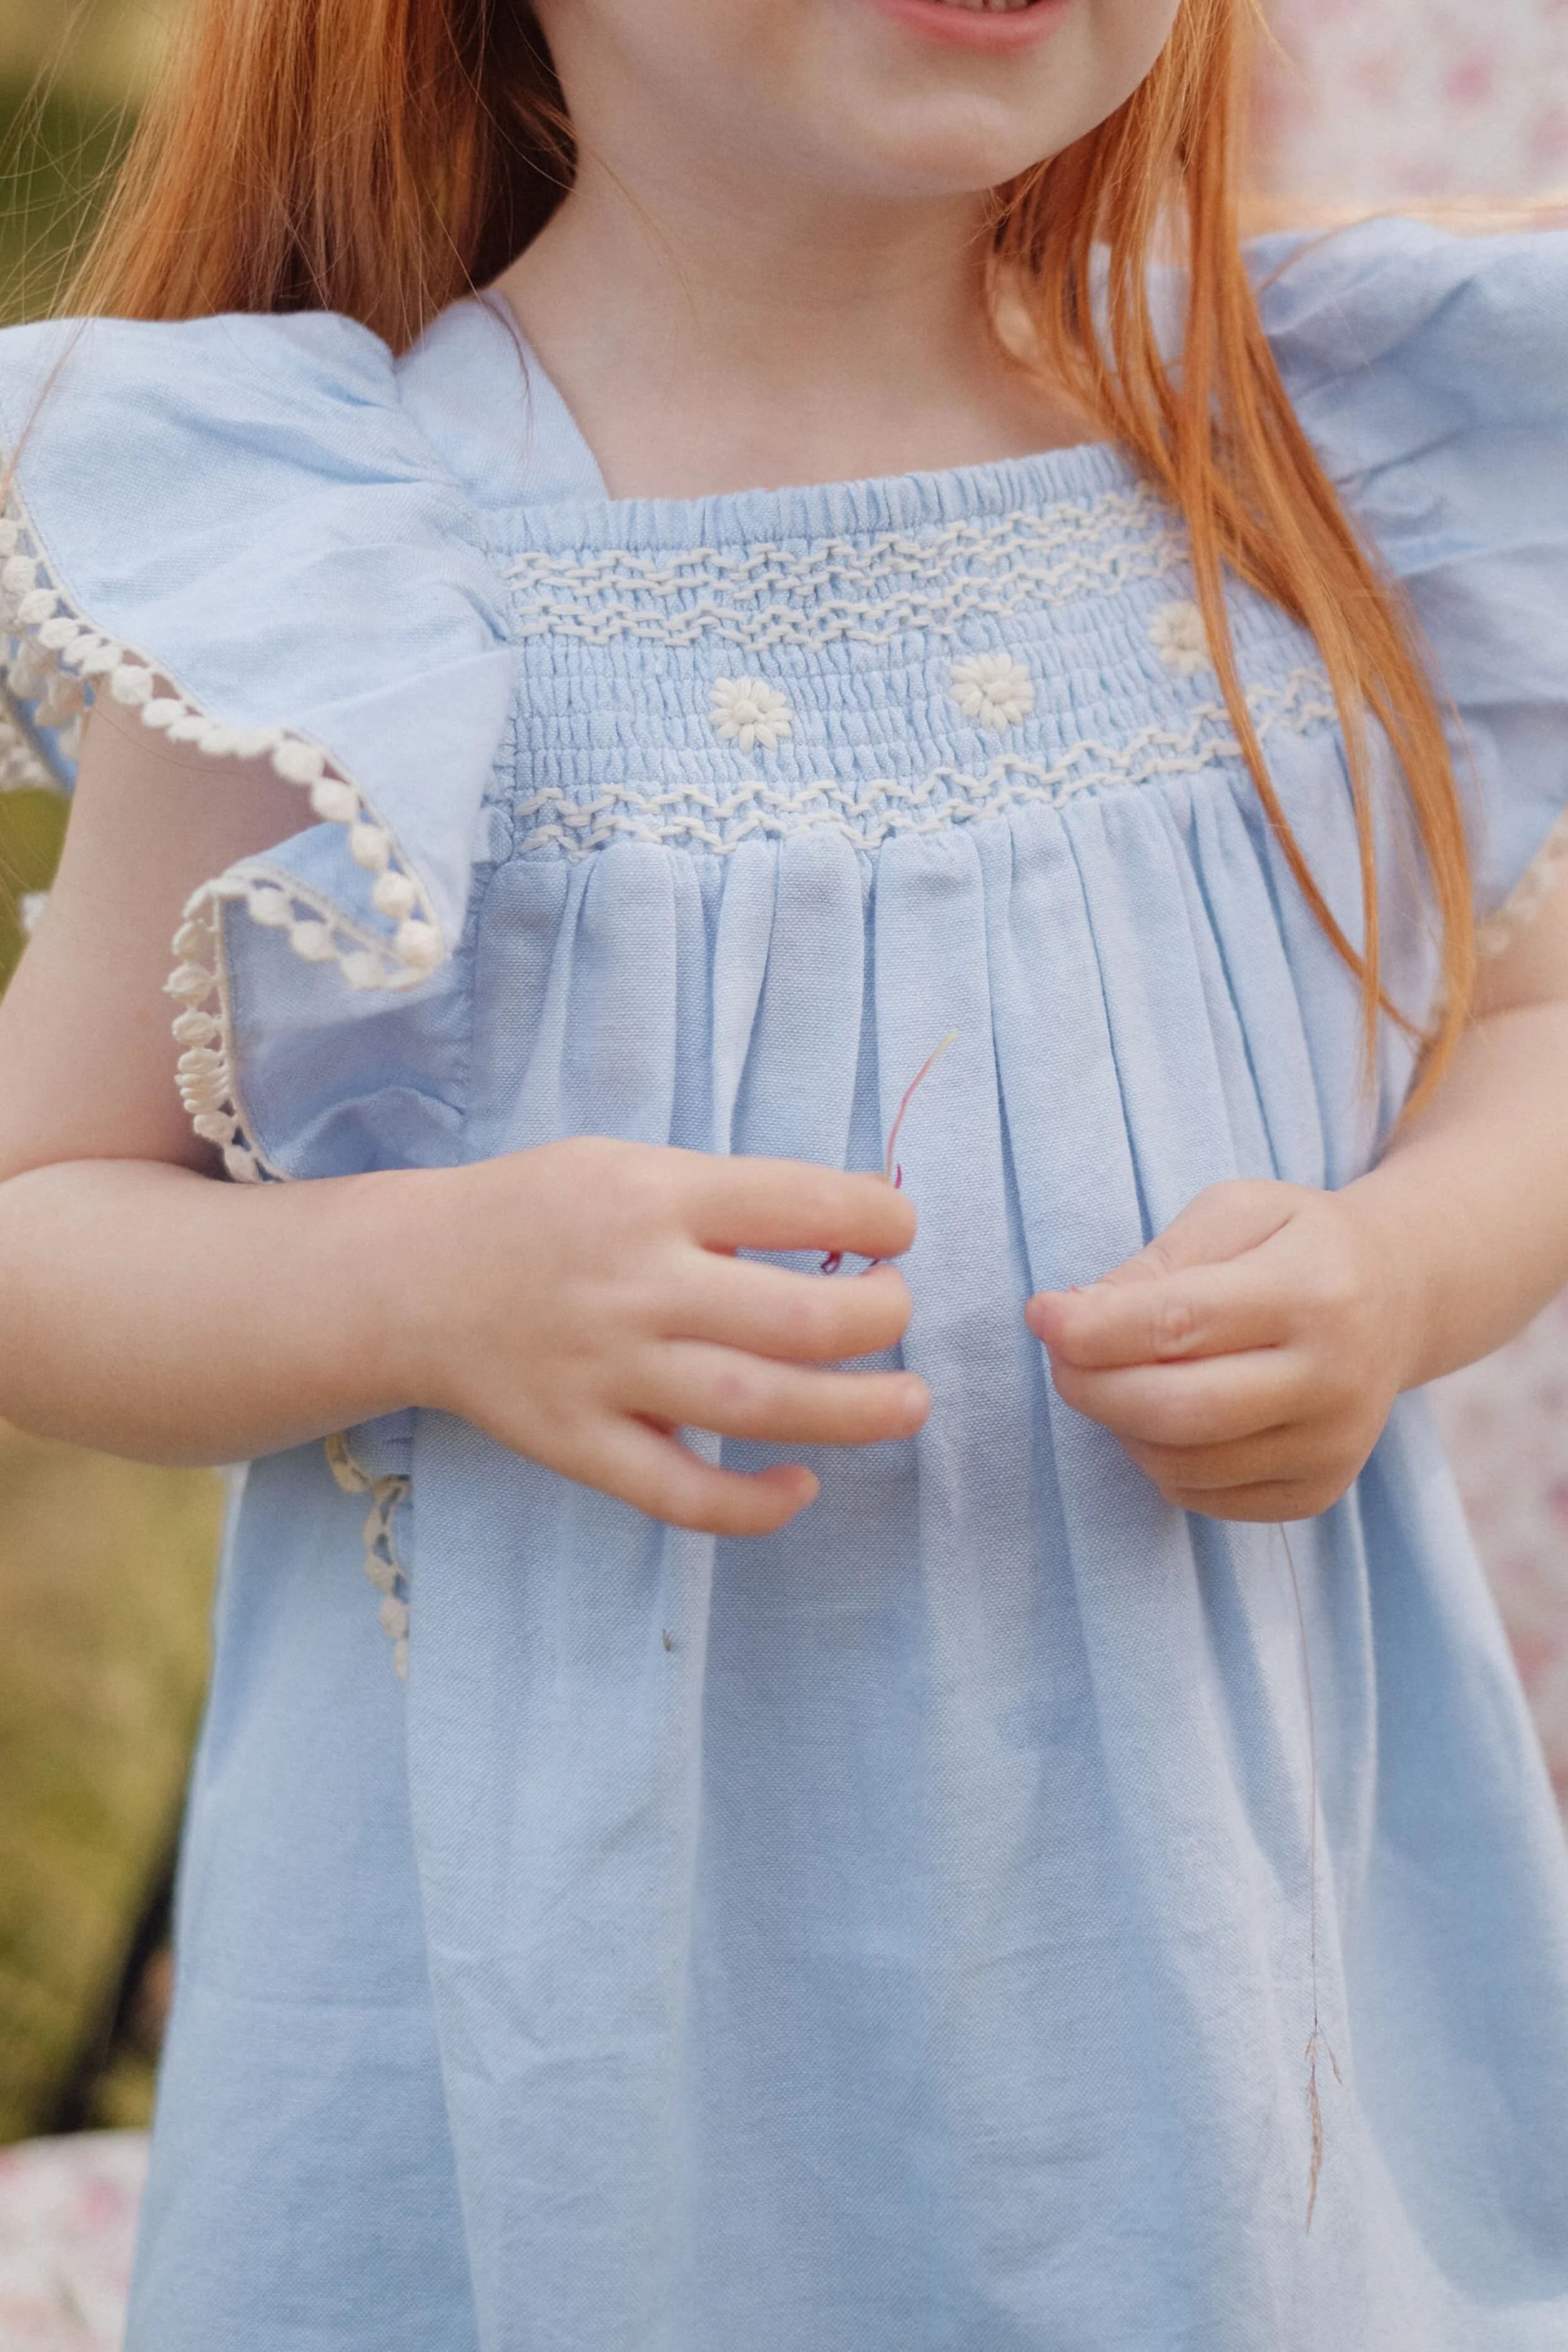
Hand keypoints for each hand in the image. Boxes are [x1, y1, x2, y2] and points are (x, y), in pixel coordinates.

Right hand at [391, 1136, 927, 1536]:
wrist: (411, 1281)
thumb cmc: (541, 1215)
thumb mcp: (628, 1168)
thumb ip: (721, 1205)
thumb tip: (840, 1241)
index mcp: (655, 1197)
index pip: (800, 1201)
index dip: (880, 1217)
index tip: (901, 1231)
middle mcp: (637, 1284)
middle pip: (797, 1318)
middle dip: (881, 1317)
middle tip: (898, 1312)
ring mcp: (607, 1372)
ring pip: (757, 1406)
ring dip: (855, 1413)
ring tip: (909, 1403)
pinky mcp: (578, 1444)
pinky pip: (681, 1494)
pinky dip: (754, 1505)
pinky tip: (800, 1487)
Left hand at [1024, 1179, 1419, 1522]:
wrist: (1401, 1299)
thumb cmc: (1296, 1244)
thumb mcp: (1235, 1213)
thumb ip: (1156, 1264)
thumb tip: (1074, 1317)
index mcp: (1312, 1292)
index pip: (1177, 1325)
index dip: (1090, 1330)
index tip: (1041, 1315)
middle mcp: (1332, 1379)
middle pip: (1175, 1411)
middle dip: (1090, 1388)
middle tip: (1061, 1359)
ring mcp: (1331, 1447)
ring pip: (1180, 1465)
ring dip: (1121, 1425)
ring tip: (1120, 1378)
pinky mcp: (1317, 1492)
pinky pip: (1202, 1498)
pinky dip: (1160, 1460)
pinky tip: (1167, 1415)